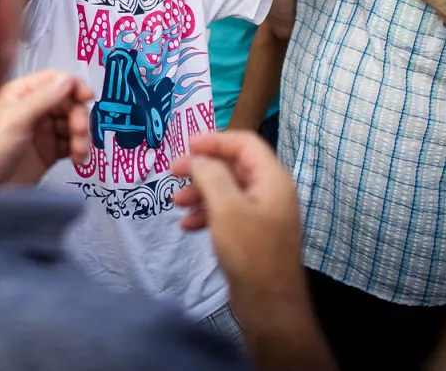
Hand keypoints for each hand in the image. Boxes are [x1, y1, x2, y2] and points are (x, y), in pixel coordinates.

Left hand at [0, 70, 92, 185]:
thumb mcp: (15, 120)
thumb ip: (43, 98)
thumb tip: (67, 79)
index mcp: (21, 94)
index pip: (55, 80)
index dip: (74, 86)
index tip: (87, 97)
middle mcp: (34, 109)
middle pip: (69, 102)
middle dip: (78, 116)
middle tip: (79, 132)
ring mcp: (42, 131)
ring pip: (73, 123)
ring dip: (81, 135)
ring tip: (79, 152)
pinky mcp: (49, 151)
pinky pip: (72, 143)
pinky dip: (79, 149)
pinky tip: (78, 158)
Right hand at [172, 132, 334, 369]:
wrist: (269, 305)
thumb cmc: (250, 252)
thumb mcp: (226, 209)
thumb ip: (211, 176)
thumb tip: (198, 158)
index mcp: (272, 179)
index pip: (245, 143)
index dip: (215, 139)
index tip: (186, 146)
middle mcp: (271, 192)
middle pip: (234, 166)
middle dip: (202, 168)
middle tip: (173, 173)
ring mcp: (264, 214)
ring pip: (228, 190)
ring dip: (200, 192)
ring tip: (176, 203)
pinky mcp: (254, 234)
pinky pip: (228, 212)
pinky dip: (207, 213)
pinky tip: (187, 226)